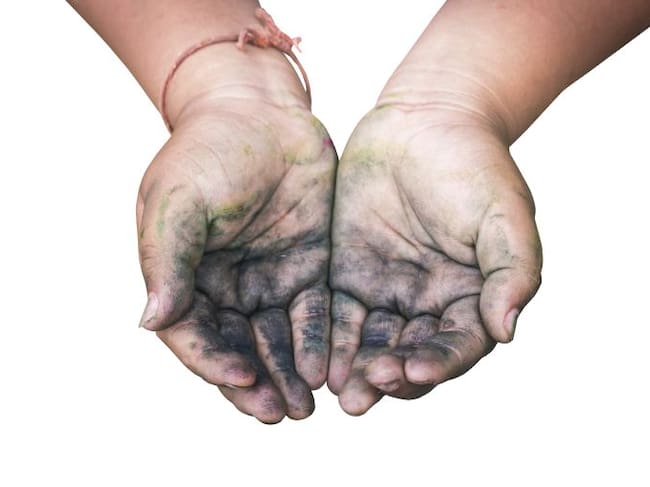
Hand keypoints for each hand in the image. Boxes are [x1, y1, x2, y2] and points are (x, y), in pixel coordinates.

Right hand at [137, 93, 335, 422]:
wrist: (261, 110)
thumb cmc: (209, 148)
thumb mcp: (180, 199)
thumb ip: (166, 259)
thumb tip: (150, 321)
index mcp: (184, 275)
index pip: (193, 333)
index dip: (213, 361)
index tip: (242, 378)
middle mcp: (225, 286)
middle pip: (237, 347)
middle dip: (257, 382)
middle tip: (279, 412)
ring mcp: (267, 280)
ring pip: (277, 341)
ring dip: (289, 374)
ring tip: (305, 405)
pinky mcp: (308, 268)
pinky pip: (313, 314)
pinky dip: (318, 343)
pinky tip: (328, 367)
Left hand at [328, 106, 541, 414]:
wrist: (424, 119)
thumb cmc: (473, 164)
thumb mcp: (504, 214)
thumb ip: (511, 271)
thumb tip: (506, 331)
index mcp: (470, 297)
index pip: (456, 346)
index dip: (437, 364)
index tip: (412, 374)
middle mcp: (428, 303)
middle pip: (409, 354)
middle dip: (387, 378)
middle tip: (361, 397)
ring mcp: (386, 291)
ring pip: (369, 343)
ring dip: (352, 369)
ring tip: (335, 391)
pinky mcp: (347, 274)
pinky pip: (334, 314)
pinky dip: (324, 339)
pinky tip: (311, 359)